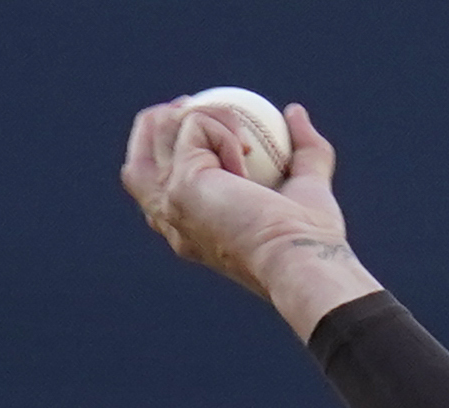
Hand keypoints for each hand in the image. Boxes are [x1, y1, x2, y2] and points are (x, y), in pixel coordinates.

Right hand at [120, 97, 380, 338]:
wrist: (305, 262)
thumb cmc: (311, 238)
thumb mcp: (310, 188)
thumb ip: (307, 152)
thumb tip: (295, 112)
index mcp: (188, 228)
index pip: (154, 183)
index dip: (165, 145)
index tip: (196, 116)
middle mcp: (168, 218)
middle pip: (137, 158)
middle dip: (158, 121)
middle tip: (196, 104)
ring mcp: (167, 201)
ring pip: (162, 128)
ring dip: (208, 115)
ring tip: (245, 141)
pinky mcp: (180, 185)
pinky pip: (194, 126)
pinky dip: (225, 128)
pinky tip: (246, 152)